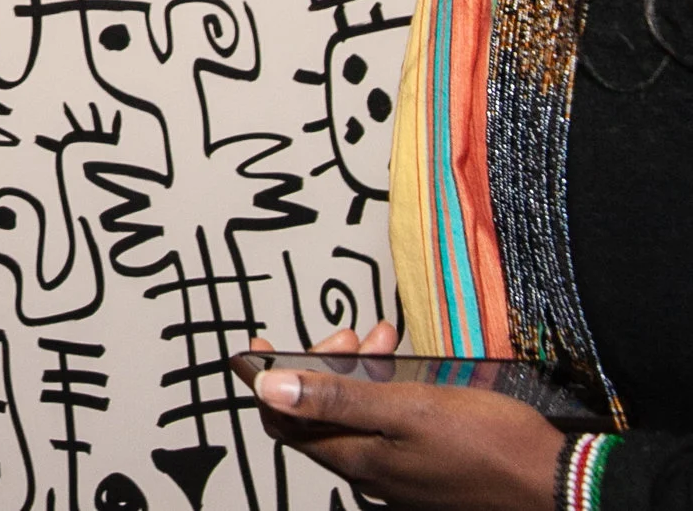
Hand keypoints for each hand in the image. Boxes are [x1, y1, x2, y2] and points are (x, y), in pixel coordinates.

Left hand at [245, 323, 566, 510]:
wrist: (556, 483)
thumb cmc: (490, 445)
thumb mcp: (407, 408)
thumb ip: (335, 398)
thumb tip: (268, 389)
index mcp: (357, 459)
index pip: (283, 422)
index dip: (267, 382)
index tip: (262, 345)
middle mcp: (371, 471)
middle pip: (319, 414)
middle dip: (325, 364)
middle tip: (348, 337)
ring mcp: (398, 473)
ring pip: (356, 415)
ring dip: (360, 371)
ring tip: (385, 342)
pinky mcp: (424, 468)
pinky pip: (387, 426)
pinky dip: (387, 392)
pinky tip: (408, 369)